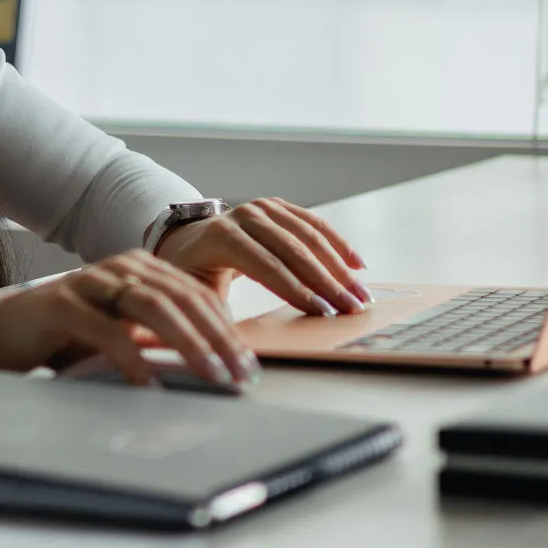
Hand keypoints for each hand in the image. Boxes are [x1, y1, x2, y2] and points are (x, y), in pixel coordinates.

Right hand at [0, 251, 258, 386]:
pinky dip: (134, 359)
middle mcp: (120, 267)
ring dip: (189, 343)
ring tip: (211, 374)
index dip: (228, 328)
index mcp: (141, 269)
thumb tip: (213, 362)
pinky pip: (107, 331)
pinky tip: (151, 385)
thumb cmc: (64, 337)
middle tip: (241, 373)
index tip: (250, 365)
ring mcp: (91, 282)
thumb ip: (158, 339)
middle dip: (219, 337)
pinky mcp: (62, 304)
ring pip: (154, 306)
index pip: (197, 294)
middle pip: (184, 297)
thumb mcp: (121, 335)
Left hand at [154, 198, 370, 316]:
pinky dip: (338, 244)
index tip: (324, 312)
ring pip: (310, 236)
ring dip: (340, 267)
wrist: (186, 240)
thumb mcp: (194, 293)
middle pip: (294, 250)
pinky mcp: (278, 207)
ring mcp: (264, 207)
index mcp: (222, 237)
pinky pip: (314, 224)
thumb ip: (215, 311)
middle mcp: (245, 215)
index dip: (298, 290)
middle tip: (352, 308)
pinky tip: (358, 265)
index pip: (267, 266)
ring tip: (361, 294)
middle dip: (327, 282)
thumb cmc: (192, 273)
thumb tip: (236, 340)